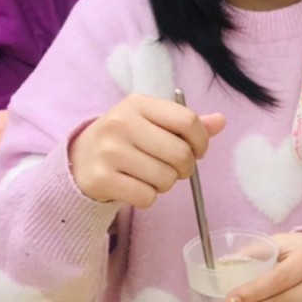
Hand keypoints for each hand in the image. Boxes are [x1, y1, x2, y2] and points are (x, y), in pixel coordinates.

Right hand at [69, 95, 223, 207]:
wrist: (80, 158)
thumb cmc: (126, 138)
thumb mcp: (151, 122)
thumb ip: (185, 123)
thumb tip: (221, 121)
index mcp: (138, 103)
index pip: (188, 121)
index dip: (201, 142)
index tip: (196, 151)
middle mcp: (122, 123)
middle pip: (180, 154)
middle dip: (184, 168)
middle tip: (173, 169)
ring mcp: (109, 151)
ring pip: (165, 179)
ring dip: (165, 184)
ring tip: (149, 176)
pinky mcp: (101, 178)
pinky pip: (146, 197)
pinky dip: (147, 198)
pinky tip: (134, 186)